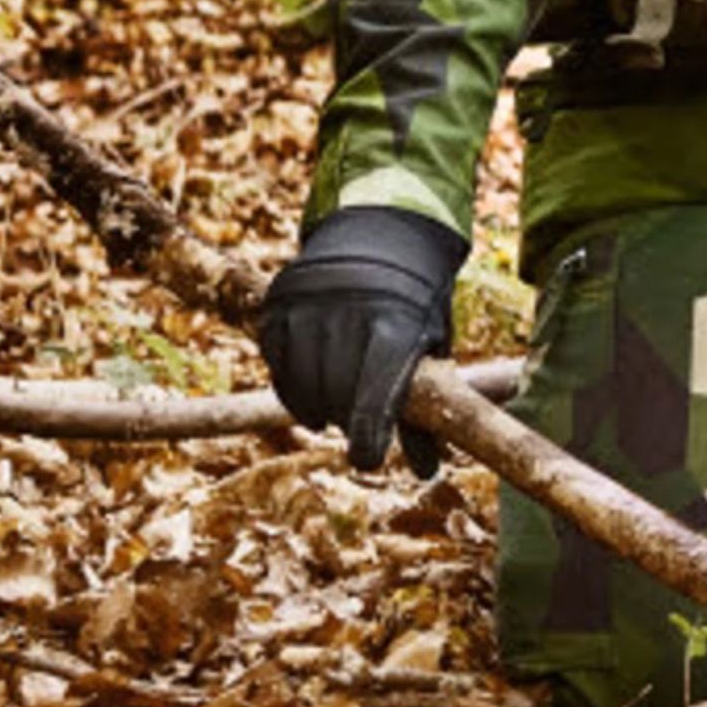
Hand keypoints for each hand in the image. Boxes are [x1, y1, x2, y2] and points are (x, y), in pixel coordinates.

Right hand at [257, 206, 464, 476]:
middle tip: (357, 423)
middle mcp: (347, 314)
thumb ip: (425, 405)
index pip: (373, 403)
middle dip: (347, 419)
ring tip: (334, 406)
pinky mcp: (278, 304)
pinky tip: (310, 385)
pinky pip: (276, 362)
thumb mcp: (430, 345)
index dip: (368, 441)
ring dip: (317, 406)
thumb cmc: (415, 301)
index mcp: (395, 327)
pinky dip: (291, 384)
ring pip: (301, 385)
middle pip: (336, 397)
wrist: (382, 234)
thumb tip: (427, 472)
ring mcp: (308, 306)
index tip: (367, 460)